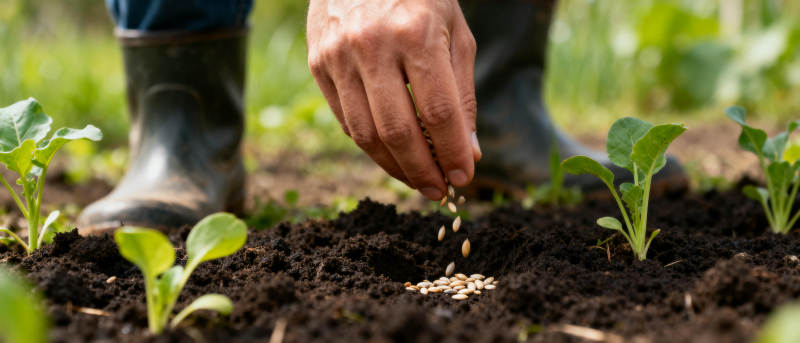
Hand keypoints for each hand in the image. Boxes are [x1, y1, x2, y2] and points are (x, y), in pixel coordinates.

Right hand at [307, 0, 480, 199]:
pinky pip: (345, 120)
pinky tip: (391, 154)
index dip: (452, 153)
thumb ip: (462, 95)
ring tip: (416, 180)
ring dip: (394, 167)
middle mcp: (372, 45)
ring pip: (365, 133)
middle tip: (438, 192)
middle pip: (398, 131)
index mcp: (416, 33)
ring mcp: (338, 55)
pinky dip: (371, 145)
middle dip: (422, 171)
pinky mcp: (318, 63)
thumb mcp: (455, 34)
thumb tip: (467, 153)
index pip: (439, 113)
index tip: (463, 177)